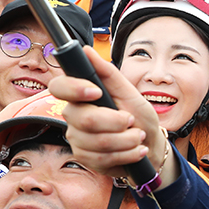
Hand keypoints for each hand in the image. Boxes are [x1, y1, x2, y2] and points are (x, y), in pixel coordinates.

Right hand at [47, 46, 174, 183]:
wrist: (149, 144)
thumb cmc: (139, 116)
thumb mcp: (129, 93)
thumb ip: (108, 74)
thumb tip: (86, 50)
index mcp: (81, 95)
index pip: (59, 87)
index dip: (74, 88)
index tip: (96, 92)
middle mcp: (73, 116)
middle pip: (84, 119)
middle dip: (116, 122)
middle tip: (131, 121)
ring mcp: (77, 138)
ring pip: (97, 141)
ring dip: (127, 140)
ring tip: (138, 136)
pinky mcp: (85, 157)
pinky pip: (103, 158)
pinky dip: (127, 154)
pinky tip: (135, 150)